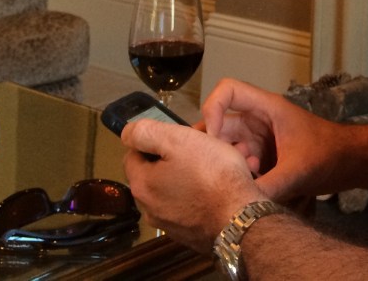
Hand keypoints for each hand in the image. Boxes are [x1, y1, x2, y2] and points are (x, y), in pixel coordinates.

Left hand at [121, 118, 265, 250]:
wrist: (240, 219)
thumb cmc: (211, 174)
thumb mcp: (179, 140)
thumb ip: (147, 133)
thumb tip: (127, 133)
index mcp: (141, 184)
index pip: (134, 153)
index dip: (157, 139)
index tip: (182, 136)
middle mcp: (149, 208)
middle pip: (156, 172)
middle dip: (177, 157)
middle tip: (204, 147)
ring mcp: (169, 224)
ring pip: (175, 189)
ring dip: (191, 175)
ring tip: (219, 166)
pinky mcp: (189, 234)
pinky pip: (190, 205)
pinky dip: (201, 195)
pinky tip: (221, 189)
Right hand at [201, 78, 344, 202]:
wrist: (350, 164)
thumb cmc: (328, 154)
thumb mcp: (297, 170)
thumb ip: (268, 187)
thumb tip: (238, 208)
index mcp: (266, 108)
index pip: (227, 91)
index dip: (212, 108)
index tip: (212, 138)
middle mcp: (258, 120)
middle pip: (220, 123)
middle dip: (216, 147)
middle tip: (217, 169)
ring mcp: (260, 138)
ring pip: (229, 146)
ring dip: (229, 163)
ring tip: (245, 178)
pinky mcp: (264, 156)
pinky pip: (240, 162)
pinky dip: (239, 173)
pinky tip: (254, 185)